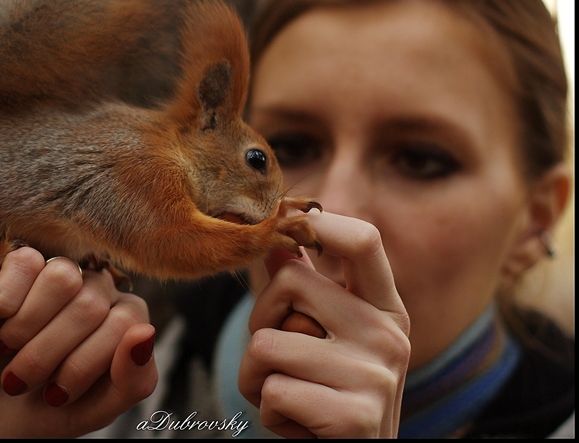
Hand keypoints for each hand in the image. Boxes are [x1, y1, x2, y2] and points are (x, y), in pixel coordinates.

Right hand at [0, 246, 156, 436]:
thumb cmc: (25, 415)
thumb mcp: (86, 414)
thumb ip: (130, 382)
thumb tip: (145, 334)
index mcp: (118, 324)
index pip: (129, 321)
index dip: (88, 363)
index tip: (55, 396)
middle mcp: (92, 292)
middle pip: (93, 303)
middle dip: (51, 355)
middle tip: (19, 381)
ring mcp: (52, 275)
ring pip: (64, 277)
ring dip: (29, 328)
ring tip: (6, 352)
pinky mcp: (10, 264)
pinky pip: (26, 261)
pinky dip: (8, 300)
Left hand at [238, 211, 410, 437]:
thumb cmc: (329, 400)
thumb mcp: (326, 342)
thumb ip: (305, 293)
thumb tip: (274, 243)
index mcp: (386, 310)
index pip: (364, 240)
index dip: (321, 222)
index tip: (285, 230)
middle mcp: (389, 335)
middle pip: (290, 281)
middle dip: (260, 322)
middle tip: (278, 362)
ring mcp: (375, 376)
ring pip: (266, 343)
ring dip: (255, 378)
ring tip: (288, 398)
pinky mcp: (354, 417)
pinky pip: (271, 390)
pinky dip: (268, 412)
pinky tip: (300, 426)